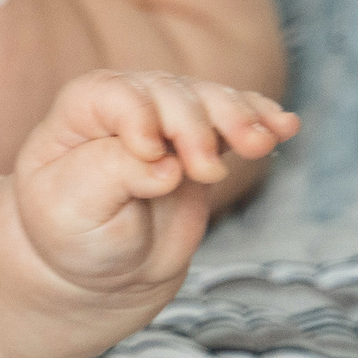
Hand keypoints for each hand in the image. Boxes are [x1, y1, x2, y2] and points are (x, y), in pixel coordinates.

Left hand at [13, 70, 297, 294]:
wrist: (108, 265)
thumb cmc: (78, 235)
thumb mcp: (73, 212)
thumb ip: (111, 177)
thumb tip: (167, 165)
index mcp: (81, 113)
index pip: (112, 94)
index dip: (138, 116)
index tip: (150, 153)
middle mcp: (128, 104)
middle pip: (168, 92)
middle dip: (194, 125)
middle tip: (208, 171)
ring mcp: (170, 118)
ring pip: (209, 100)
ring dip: (239, 118)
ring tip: (261, 144)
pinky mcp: (205, 139)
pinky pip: (238, 118)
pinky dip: (262, 120)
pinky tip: (285, 127)